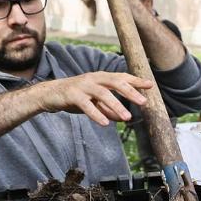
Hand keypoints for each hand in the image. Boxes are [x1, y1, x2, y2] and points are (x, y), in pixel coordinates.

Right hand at [37, 72, 152, 125]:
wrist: (49, 94)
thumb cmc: (76, 97)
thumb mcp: (95, 103)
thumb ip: (109, 109)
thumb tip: (124, 118)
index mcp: (101, 78)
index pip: (122, 77)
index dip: (136, 81)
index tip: (151, 85)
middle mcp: (94, 78)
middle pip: (115, 82)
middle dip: (131, 92)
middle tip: (144, 102)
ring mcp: (83, 85)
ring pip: (103, 93)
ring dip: (117, 105)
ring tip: (127, 118)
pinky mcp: (72, 95)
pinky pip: (87, 105)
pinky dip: (96, 114)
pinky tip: (105, 123)